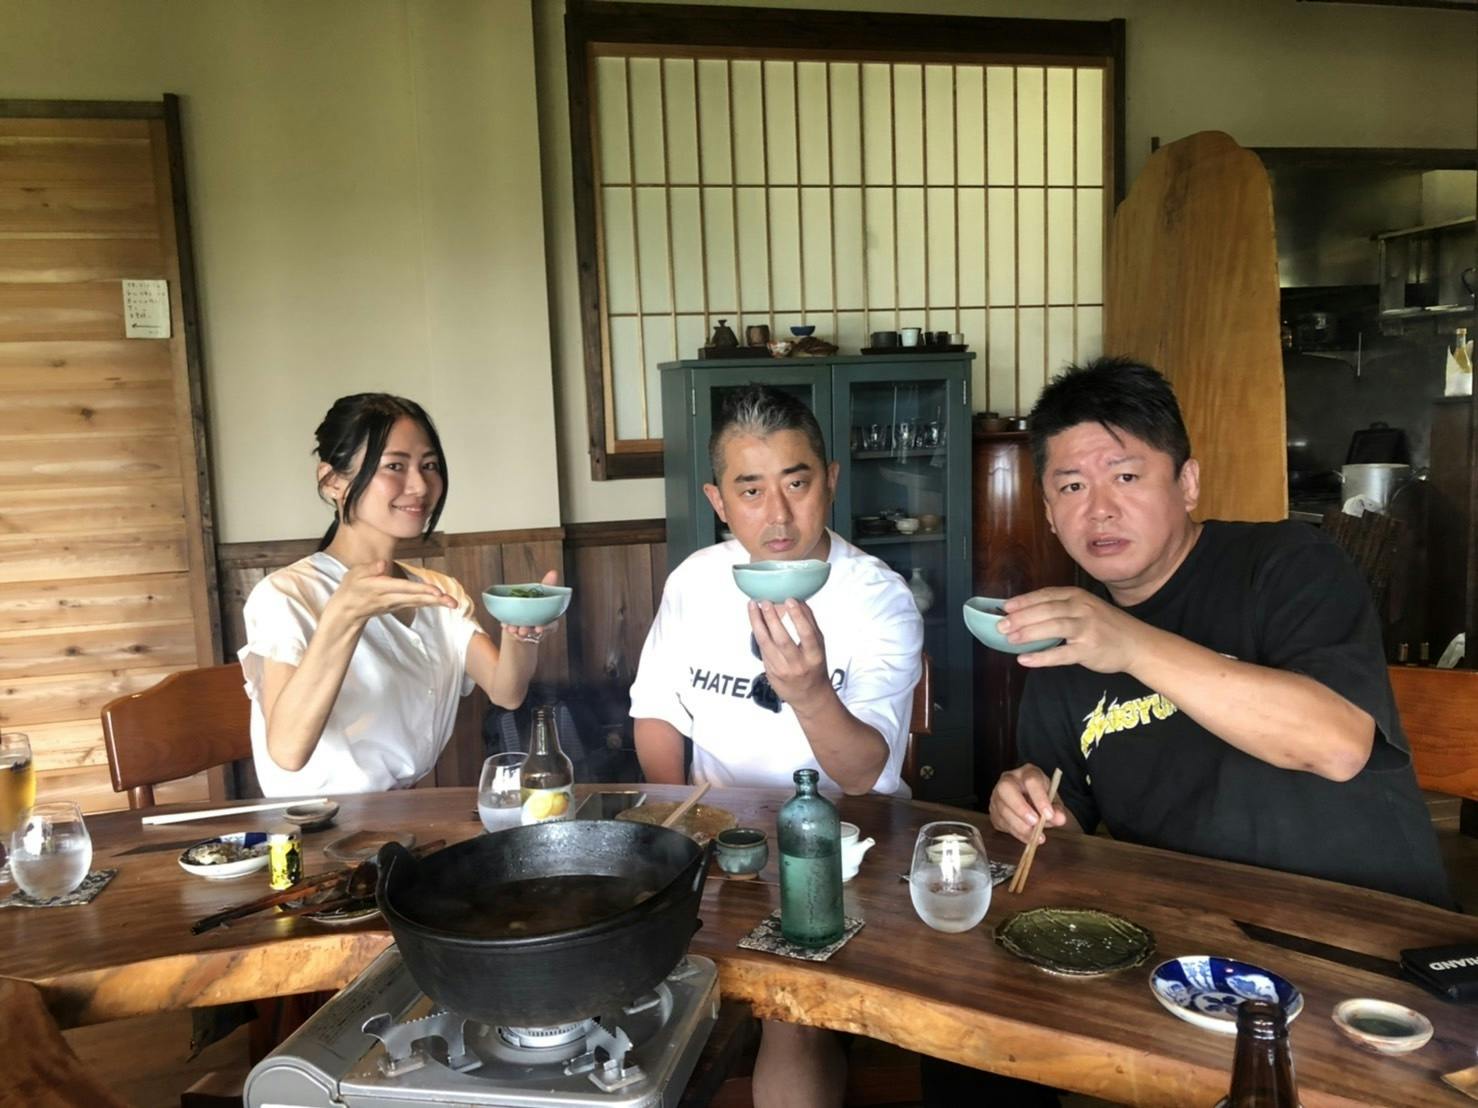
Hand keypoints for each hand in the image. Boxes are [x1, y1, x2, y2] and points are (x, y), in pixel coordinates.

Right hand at [327, 560, 455, 626]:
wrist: (347, 611)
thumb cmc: (351, 589)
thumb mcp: (354, 574)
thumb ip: (369, 568)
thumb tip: (382, 563)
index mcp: (381, 588)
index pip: (404, 588)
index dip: (421, 590)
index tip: (436, 592)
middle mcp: (391, 598)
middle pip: (416, 599)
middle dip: (436, 600)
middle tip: (453, 602)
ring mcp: (395, 604)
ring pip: (418, 603)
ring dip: (436, 603)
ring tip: (453, 603)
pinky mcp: (398, 606)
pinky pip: (416, 604)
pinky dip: (429, 603)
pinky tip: (441, 601)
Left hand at [502, 569, 560, 645]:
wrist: (525, 612)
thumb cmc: (535, 603)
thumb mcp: (541, 592)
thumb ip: (547, 585)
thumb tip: (554, 572)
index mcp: (550, 618)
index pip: (551, 626)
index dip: (546, 628)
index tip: (539, 628)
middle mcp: (541, 627)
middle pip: (536, 631)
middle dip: (529, 630)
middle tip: (522, 629)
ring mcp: (530, 631)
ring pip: (526, 633)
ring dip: (519, 631)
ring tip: (512, 628)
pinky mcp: (519, 632)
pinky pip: (515, 633)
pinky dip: (510, 628)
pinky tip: (506, 625)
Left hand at [748, 598, 832, 711]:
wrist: (809, 696)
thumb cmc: (814, 667)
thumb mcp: (819, 645)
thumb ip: (810, 623)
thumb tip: (800, 601)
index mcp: (814, 656)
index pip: (807, 634)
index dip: (798, 617)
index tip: (790, 600)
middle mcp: (797, 664)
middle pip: (782, 639)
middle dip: (772, 618)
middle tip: (766, 602)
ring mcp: (781, 669)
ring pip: (766, 643)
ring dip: (757, 622)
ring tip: (753, 606)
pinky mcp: (769, 671)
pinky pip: (762, 648)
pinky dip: (757, 632)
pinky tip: (755, 620)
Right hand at [989, 764, 1067, 845]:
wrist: (1028, 802)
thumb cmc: (1041, 798)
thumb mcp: (1053, 800)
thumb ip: (1057, 809)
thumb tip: (1059, 818)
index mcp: (1027, 773)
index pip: (1031, 780)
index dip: (1040, 797)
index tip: (1049, 815)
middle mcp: (1009, 780)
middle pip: (1006, 789)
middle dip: (1020, 808)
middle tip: (1035, 822)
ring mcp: (997, 795)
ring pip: (1002, 809)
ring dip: (1019, 825)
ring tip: (1035, 836)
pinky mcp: (993, 811)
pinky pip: (1001, 822)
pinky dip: (1016, 833)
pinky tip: (1027, 838)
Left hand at [999, 586, 1150, 673]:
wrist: (1137, 644)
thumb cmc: (1106, 626)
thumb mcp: (1086, 608)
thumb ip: (1061, 608)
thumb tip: (1025, 614)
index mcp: (1077, 596)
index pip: (1046, 595)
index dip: (1024, 601)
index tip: (1005, 607)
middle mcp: (1081, 609)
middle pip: (1045, 610)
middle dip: (1020, 617)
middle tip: (1001, 625)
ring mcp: (1086, 629)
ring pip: (1052, 627)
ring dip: (1027, 633)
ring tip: (1009, 639)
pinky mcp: (1088, 650)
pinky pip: (1060, 654)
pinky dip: (1041, 657)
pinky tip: (1025, 660)